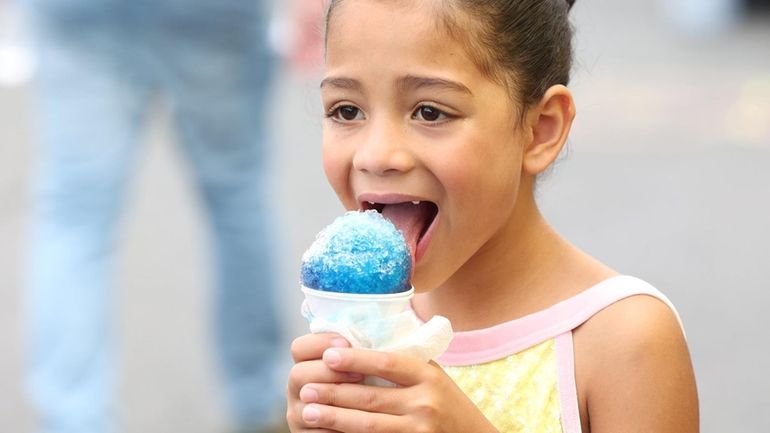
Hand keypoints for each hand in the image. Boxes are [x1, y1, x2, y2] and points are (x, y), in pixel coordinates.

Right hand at [287, 333, 362, 431]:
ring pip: (307, 401)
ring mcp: (299, 414)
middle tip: (360, 373)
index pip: (299, 348)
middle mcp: (297, 389)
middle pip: (298, 373)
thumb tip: (375, 326)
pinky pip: (315, 429)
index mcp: (306, 365)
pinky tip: (358, 418)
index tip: (346, 342)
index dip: (320, 342)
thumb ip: (356, 353)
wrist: (369, 421)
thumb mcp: (360, 368)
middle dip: (329, 371)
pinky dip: (336, 423)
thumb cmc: (368, 391)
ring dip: (333, 396)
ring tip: (361, 396)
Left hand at [295, 347, 498, 432]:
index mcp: (427, 376)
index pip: (386, 363)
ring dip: (333, 418)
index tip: (328, 355)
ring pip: (367, 424)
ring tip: (307, 411)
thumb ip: (404, 362)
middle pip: (370, 397)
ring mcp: (418, 430)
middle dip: (333, 392)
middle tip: (305, 388)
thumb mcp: (434, 376)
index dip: (355, 360)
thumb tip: (360, 337)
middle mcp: (425, 402)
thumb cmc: (448, 404)